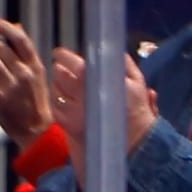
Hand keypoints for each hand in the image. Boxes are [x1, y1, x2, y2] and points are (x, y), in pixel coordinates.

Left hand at [0, 19, 50, 149]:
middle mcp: (25, 74)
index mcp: (35, 66)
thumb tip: (18, 27)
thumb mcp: (35, 75)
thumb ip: (25, 53)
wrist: (36, 131)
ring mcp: (13, 87)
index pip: (20, 39)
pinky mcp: (0, 100)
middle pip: (2, 48)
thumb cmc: (34, 103)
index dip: (5, 28)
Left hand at [50, 49, 158, 180]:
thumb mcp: (136, 81)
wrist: (133, 141)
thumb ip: (121, 63)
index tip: (60, 54)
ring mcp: (73, 113)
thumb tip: (108, 50)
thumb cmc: (135, 109)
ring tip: (62, 82)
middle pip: (60, 76)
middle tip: (62, 67)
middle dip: (59, 70)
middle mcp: (81, 96)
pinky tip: (63, 99)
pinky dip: (57, 102)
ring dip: (56, 85)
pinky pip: (56, 109)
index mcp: (96, 81)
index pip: (72, 64)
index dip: (63, 57)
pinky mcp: (69, 126)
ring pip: (55, 92)